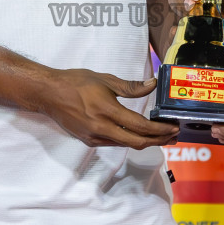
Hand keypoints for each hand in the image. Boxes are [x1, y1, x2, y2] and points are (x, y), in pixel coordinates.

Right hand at [35, 69, 179, 148]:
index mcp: (107, 111)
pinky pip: (114, 143)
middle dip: (158, 141)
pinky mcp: (89, 140)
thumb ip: (131, 87)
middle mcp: (101, 128)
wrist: (49, 94)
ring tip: (161, 136)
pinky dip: (129, 140)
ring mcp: (94, 137)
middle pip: (137, 142)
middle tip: (173, 136)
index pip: (140, 126)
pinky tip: (138, 135)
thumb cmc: (76, 83)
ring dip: (145, 142)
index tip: (174, 127)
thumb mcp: (106, 79)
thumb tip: (152, 85)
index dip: (160, 130)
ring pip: (126, 145)